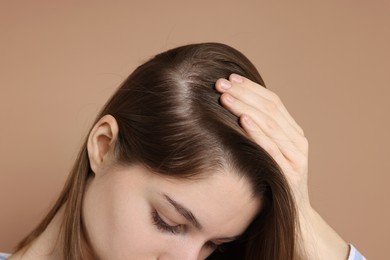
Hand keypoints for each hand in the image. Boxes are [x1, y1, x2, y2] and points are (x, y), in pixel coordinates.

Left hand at [215, 74, 310, 210]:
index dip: (251, 88)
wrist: (293, 214)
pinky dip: (258, 133)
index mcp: (294, 132)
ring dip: (246, 108)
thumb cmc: (275, 179)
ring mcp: (296, 157)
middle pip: (271, 109)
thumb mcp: (271, 152)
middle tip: (221, 83)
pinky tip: (243, 122)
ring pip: (270, 125)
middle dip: (244, 93)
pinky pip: (272, 149)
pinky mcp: (290, 173)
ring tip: (225, 97)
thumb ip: (262, 132)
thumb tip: (236, 108)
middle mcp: (298, 140)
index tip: (230, 77)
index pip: (273, 101)